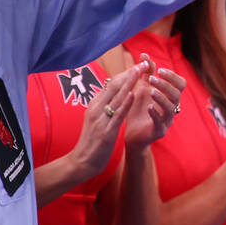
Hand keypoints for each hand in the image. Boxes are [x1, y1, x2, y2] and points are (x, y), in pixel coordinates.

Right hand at [68, 62, 145, 179]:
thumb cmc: (92, 140)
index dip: (125, 73)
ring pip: (116, 97)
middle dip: (130, 73)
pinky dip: (124, 103)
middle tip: (143, 62)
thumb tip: (115, 92)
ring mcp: (100, 120)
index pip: (111, 84)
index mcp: (94, 105)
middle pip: (114, 86)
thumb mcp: (96, 118)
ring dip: (129, 83)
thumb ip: (104, 105)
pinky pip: (116, 115)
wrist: (82, 162)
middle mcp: (96, 109)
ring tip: (140, 71)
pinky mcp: (106, 132)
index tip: (138, 64)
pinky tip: (132, 94)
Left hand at [125, 57, 186, 151]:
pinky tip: (148, 107)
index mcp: (169, 97)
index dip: (172, 76)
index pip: (180, 84)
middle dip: (166, 85)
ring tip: (150, 91)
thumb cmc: (138, 110)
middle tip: (152, 79)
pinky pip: (161, 122)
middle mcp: (171, 108)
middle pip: (177, 94)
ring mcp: (167, 120)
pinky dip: (155, 113)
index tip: (160, 70)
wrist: (131, 135)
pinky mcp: (159, 131)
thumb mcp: (141, 89)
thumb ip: (145, 74)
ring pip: (170, 107)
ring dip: (161, 97)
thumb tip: (144, 55)